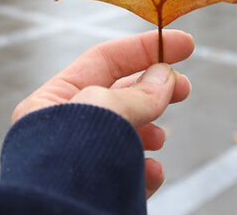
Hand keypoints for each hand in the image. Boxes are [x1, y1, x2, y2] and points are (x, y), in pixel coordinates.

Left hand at [12, 29, 193, 197]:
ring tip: (159, 138)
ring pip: (125, 136)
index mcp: (51, 103)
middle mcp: (63, 130)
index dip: (144, 49)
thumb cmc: (70, 158)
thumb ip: (138, 92)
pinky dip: (145, 170)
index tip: (184, 45)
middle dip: (154, 91)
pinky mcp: (99, 191)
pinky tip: (152, 171)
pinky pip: (128, 174)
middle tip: (185, 89)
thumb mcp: (105, 108)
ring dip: (149, 132)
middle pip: (118, 96)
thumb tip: (164, 77)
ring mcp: (82, 162)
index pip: (103, 61)